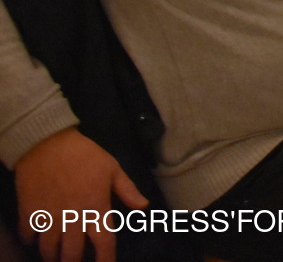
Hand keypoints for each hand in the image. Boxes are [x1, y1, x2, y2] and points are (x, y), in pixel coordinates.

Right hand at [16, 127, 148, 261]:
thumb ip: (128, 190)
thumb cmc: (84, 155)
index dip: (106, 259)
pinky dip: (31, 242)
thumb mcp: (112, 169)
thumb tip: (144, 206)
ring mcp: (49, 218)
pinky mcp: (29, 213)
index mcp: (96, 209)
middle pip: (73, 255)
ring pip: (48, 251)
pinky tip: (36, 241)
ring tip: (57, 258)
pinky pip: (28, 237)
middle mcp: (72, 219)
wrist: (47, 144)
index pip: (104, 244)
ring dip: (53, 257)